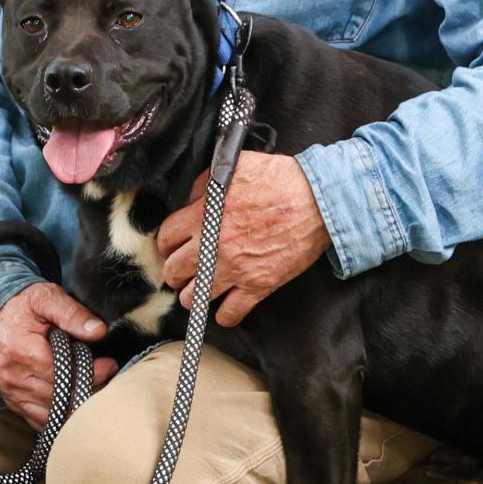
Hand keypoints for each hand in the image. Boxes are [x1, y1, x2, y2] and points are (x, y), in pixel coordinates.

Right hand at [0, 282, 117, 428]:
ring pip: (52, 412)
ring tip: (93, 386)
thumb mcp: (45, 298)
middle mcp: (15, 378)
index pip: (64, 373)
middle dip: (88, 386)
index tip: (109, 364)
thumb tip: (97, 331)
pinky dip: (59, 415)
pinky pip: (39, 420)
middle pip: (60, 396)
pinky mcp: (13, 401)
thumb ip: (71, 313)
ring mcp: (12, 393)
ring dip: (75, 404)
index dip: (91, 371)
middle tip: (107, 374)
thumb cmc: (20, 306)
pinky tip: (74, 403)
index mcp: (23, 352)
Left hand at [157, 152, 330, 326]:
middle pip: (174, 270)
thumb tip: (190, 200)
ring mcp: (235, 268)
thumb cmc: (280, 180)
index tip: (170, 248)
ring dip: (191, 295)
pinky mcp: (258, 285)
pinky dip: (224, 316)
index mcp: (205, 215)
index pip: (166, 237)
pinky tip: (224, 311)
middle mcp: (214, 245)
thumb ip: (204, 184)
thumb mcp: (234, 167)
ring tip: (195, 292)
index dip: (166, 244)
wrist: (317, 200)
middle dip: (173, 272)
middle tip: (179, 272)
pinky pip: (231, 313)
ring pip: (194, 296)